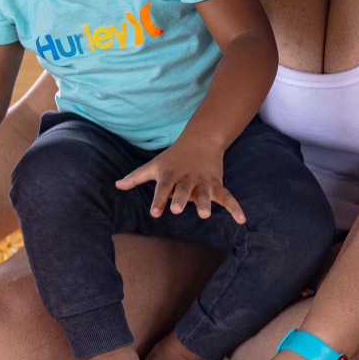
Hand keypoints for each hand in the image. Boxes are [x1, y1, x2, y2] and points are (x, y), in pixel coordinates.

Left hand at [116, 134, 243, 220]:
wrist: (201, 139)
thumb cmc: (174, 157)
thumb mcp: (154, 165)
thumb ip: (136, 177)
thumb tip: (116, 185)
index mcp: (170, 175)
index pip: (162, 188)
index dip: (158, 199)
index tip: (155, 212)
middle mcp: (187, 179)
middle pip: (183, 190)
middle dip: (181, 199)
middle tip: (177, 209)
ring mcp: (203, 181)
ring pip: (205, 193)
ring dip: (205, 203)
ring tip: (204, 214)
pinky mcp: (217, 183)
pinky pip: (227, 197)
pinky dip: (235, 208)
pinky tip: (241, 220)